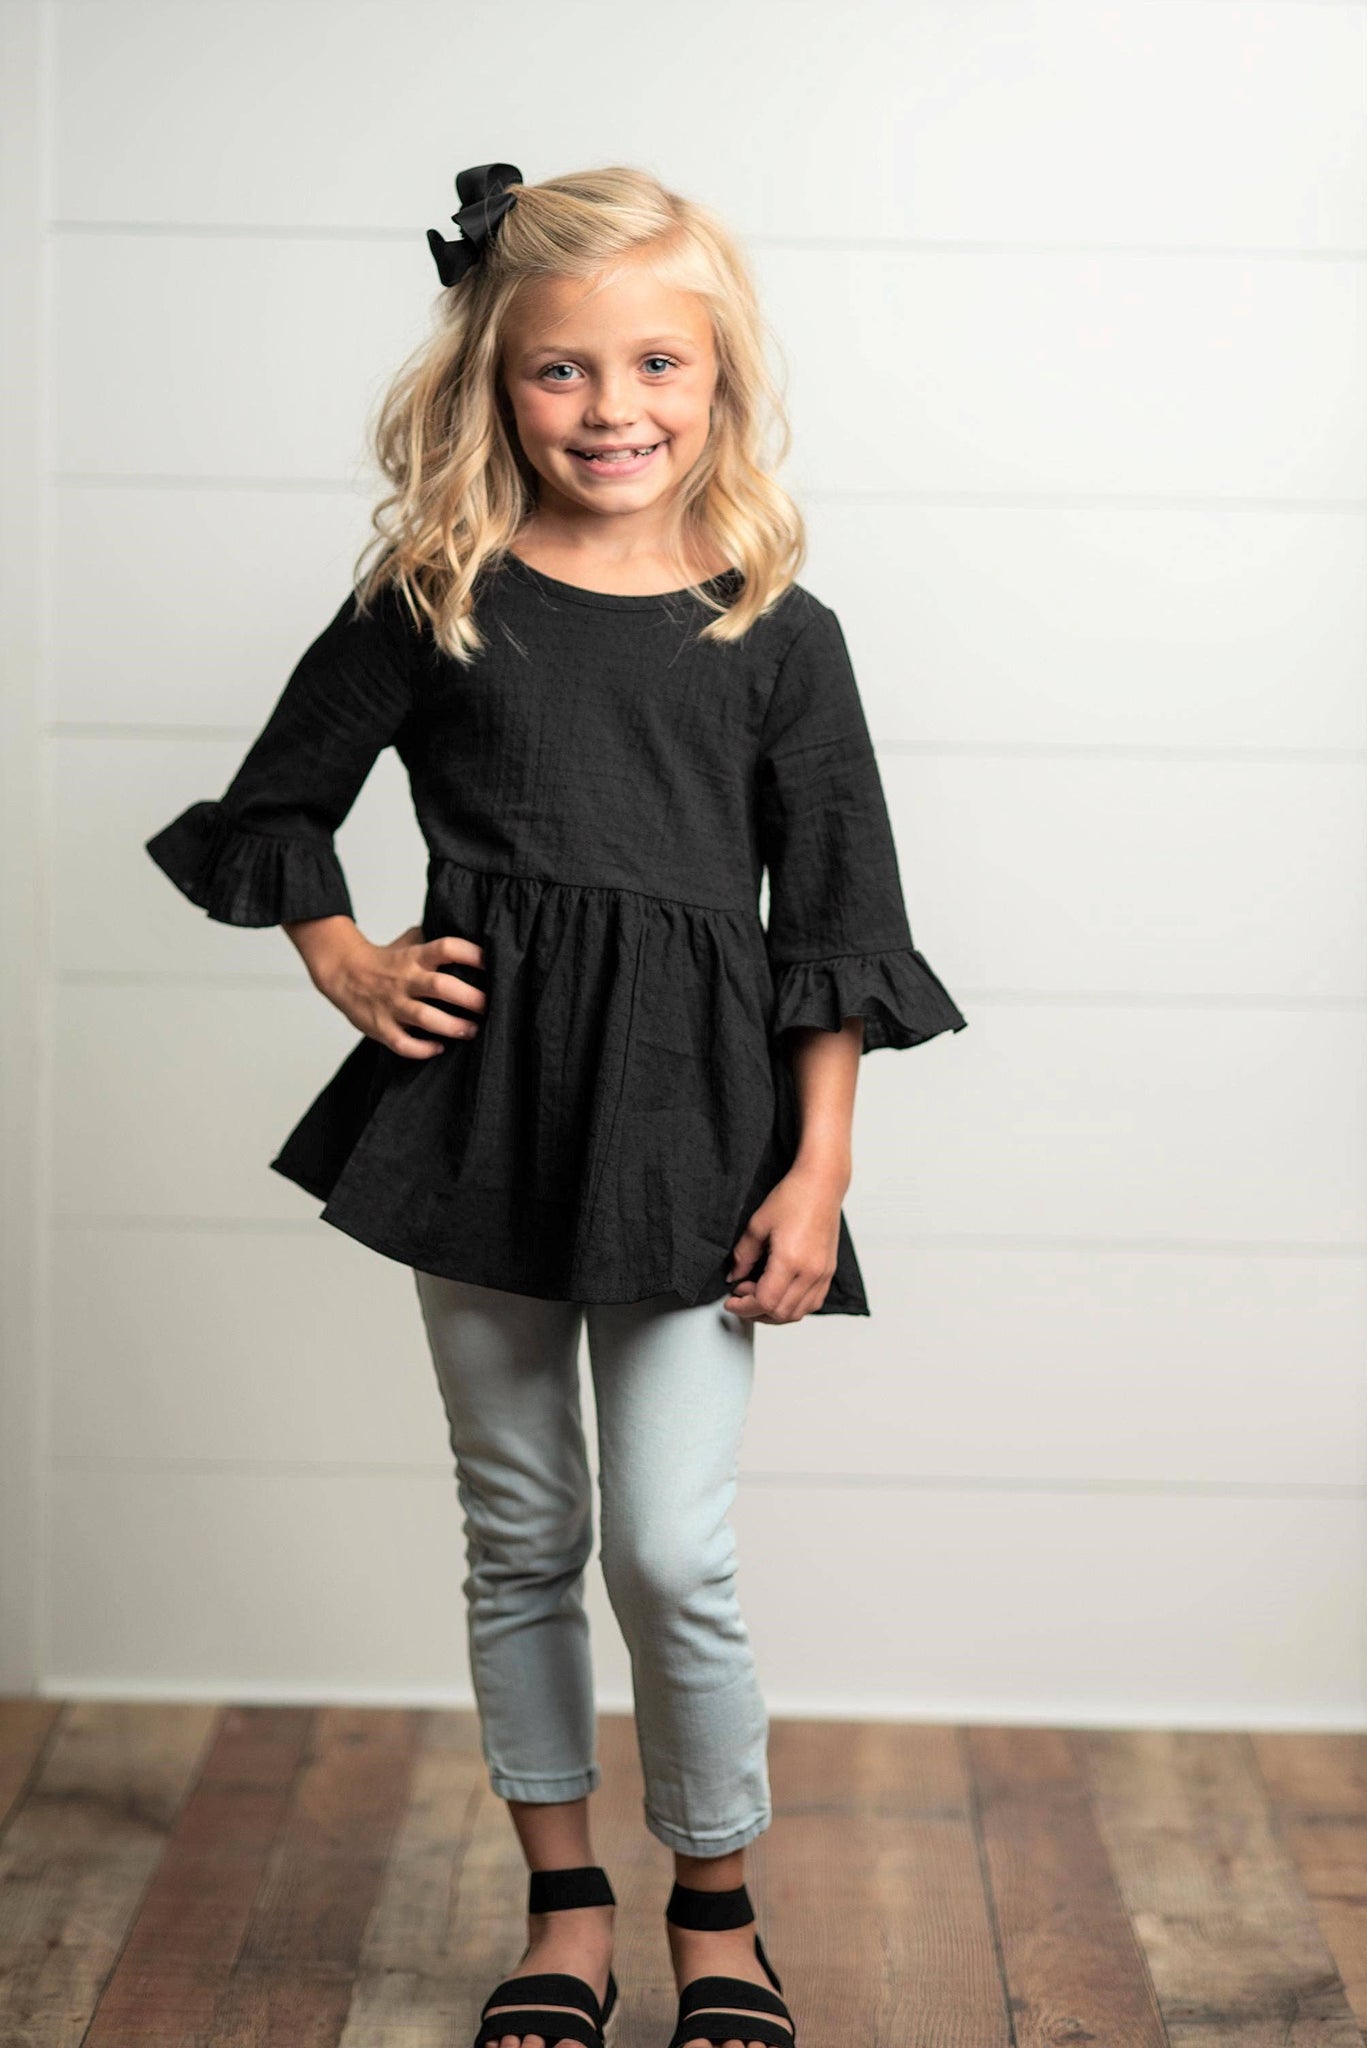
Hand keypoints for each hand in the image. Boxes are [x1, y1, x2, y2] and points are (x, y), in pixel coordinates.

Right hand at [311, 921, 486, 1058]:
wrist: (341, 971)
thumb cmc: (386, 960)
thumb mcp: (409, 942)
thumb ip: (437, 938)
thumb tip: (472, 931)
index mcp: (414, 957)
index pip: (446, 948)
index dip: (471, 954)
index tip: (492, 964)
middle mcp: (405, 979)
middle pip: (441, 986)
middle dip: (470, 998)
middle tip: (489, 1006)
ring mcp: (392, 1005)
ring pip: (426, 1018)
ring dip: (453, 1026)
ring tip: (472, 1031)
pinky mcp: (381, 1027)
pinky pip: (403, 1044)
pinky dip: (422, 1050)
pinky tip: (439, 1048)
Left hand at [723, 1161, 844, 1322]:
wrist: (822, 1185)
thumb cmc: (793, 1198)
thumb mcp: (757, 1225)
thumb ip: (742, 1256)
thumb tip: (734, 1277)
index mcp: (790, 1261)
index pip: (765, 1302)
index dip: (744, 1306)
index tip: (732, 1301)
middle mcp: (810, 1272)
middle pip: (781, 1313)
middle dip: (756, 1311)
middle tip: (741, 1295)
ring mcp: (823, 1274)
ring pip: (798, 1313)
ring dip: (775, 1313)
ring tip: (759, 1295)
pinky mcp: (829, 1272)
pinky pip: (812, 1303)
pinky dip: (793, 1306)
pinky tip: (780, 1293)